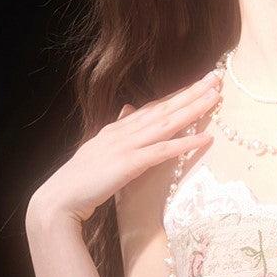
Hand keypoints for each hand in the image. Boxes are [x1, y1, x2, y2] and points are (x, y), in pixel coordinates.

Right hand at [29, 71, 221, 224]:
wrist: (60, 198)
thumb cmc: (80, 180)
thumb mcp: (100, 148)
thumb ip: (117, 129)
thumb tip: (129, 109)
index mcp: (118, 128)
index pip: (153, 107)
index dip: (177, 95)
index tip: (199, 83)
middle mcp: (124, 131)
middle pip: (164, 108)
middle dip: (191, 93)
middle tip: (216, 78)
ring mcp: (127, 146)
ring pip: (167, 123)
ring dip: (193, 110)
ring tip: (215, 97)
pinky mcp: (130, 164)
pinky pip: (163, 151)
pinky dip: (186, 143)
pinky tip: (205, 137)